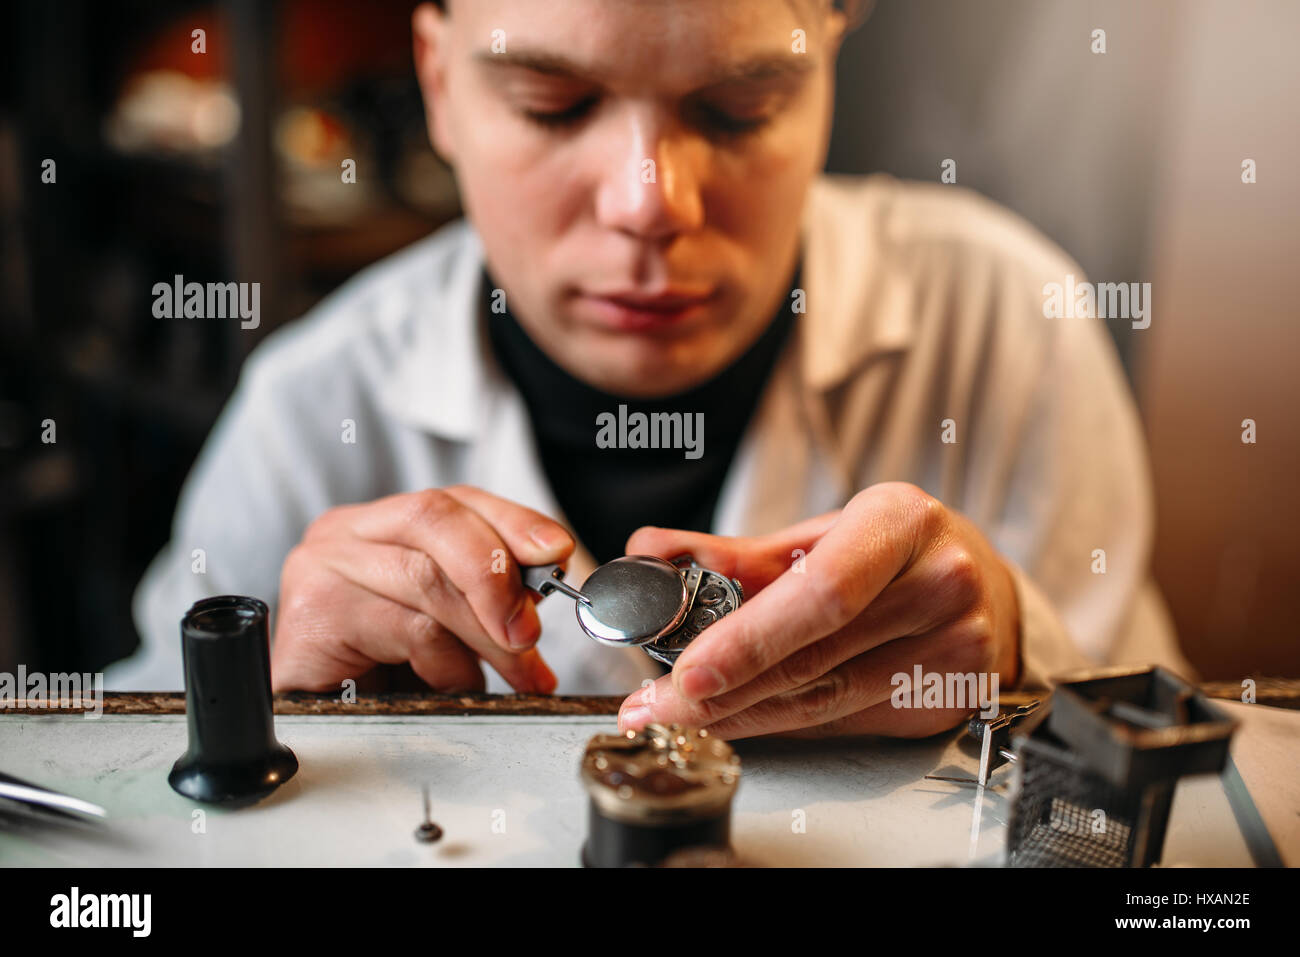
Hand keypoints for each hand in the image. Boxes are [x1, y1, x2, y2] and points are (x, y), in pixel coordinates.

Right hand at [271, 486, 572, 693]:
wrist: (321, 727)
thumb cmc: (384, 675)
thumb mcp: (448, 624)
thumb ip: (485, 598)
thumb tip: (539, 598)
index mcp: (381, 524)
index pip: (455, 500)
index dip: (512, 520)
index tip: (555, 552)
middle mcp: (344, 533)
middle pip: (436, 519)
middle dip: (497, 574)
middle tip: (530, 630)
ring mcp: (322, 568)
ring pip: (428, 578)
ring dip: (485, 633)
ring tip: (512, 671)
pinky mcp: (314, 616)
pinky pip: (409, 629)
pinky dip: (447, 663)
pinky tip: (451, 684)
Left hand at [618, 482, 1020, 738]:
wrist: (983, 584)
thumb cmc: (895, 551)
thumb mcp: (823, 533)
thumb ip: (734, 551)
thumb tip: (649, 551)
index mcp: (901, 523)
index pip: (821, 592)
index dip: (750, 639)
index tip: (689, 669)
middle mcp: (941, 584)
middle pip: (816, 659)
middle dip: (722, 691)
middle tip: (655, 705)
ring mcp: (956, 648)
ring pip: (824, 703)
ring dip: (741, 716)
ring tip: (681, 714)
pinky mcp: (950, 699)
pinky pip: (845, 722)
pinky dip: (785, 725)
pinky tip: (742, 720)